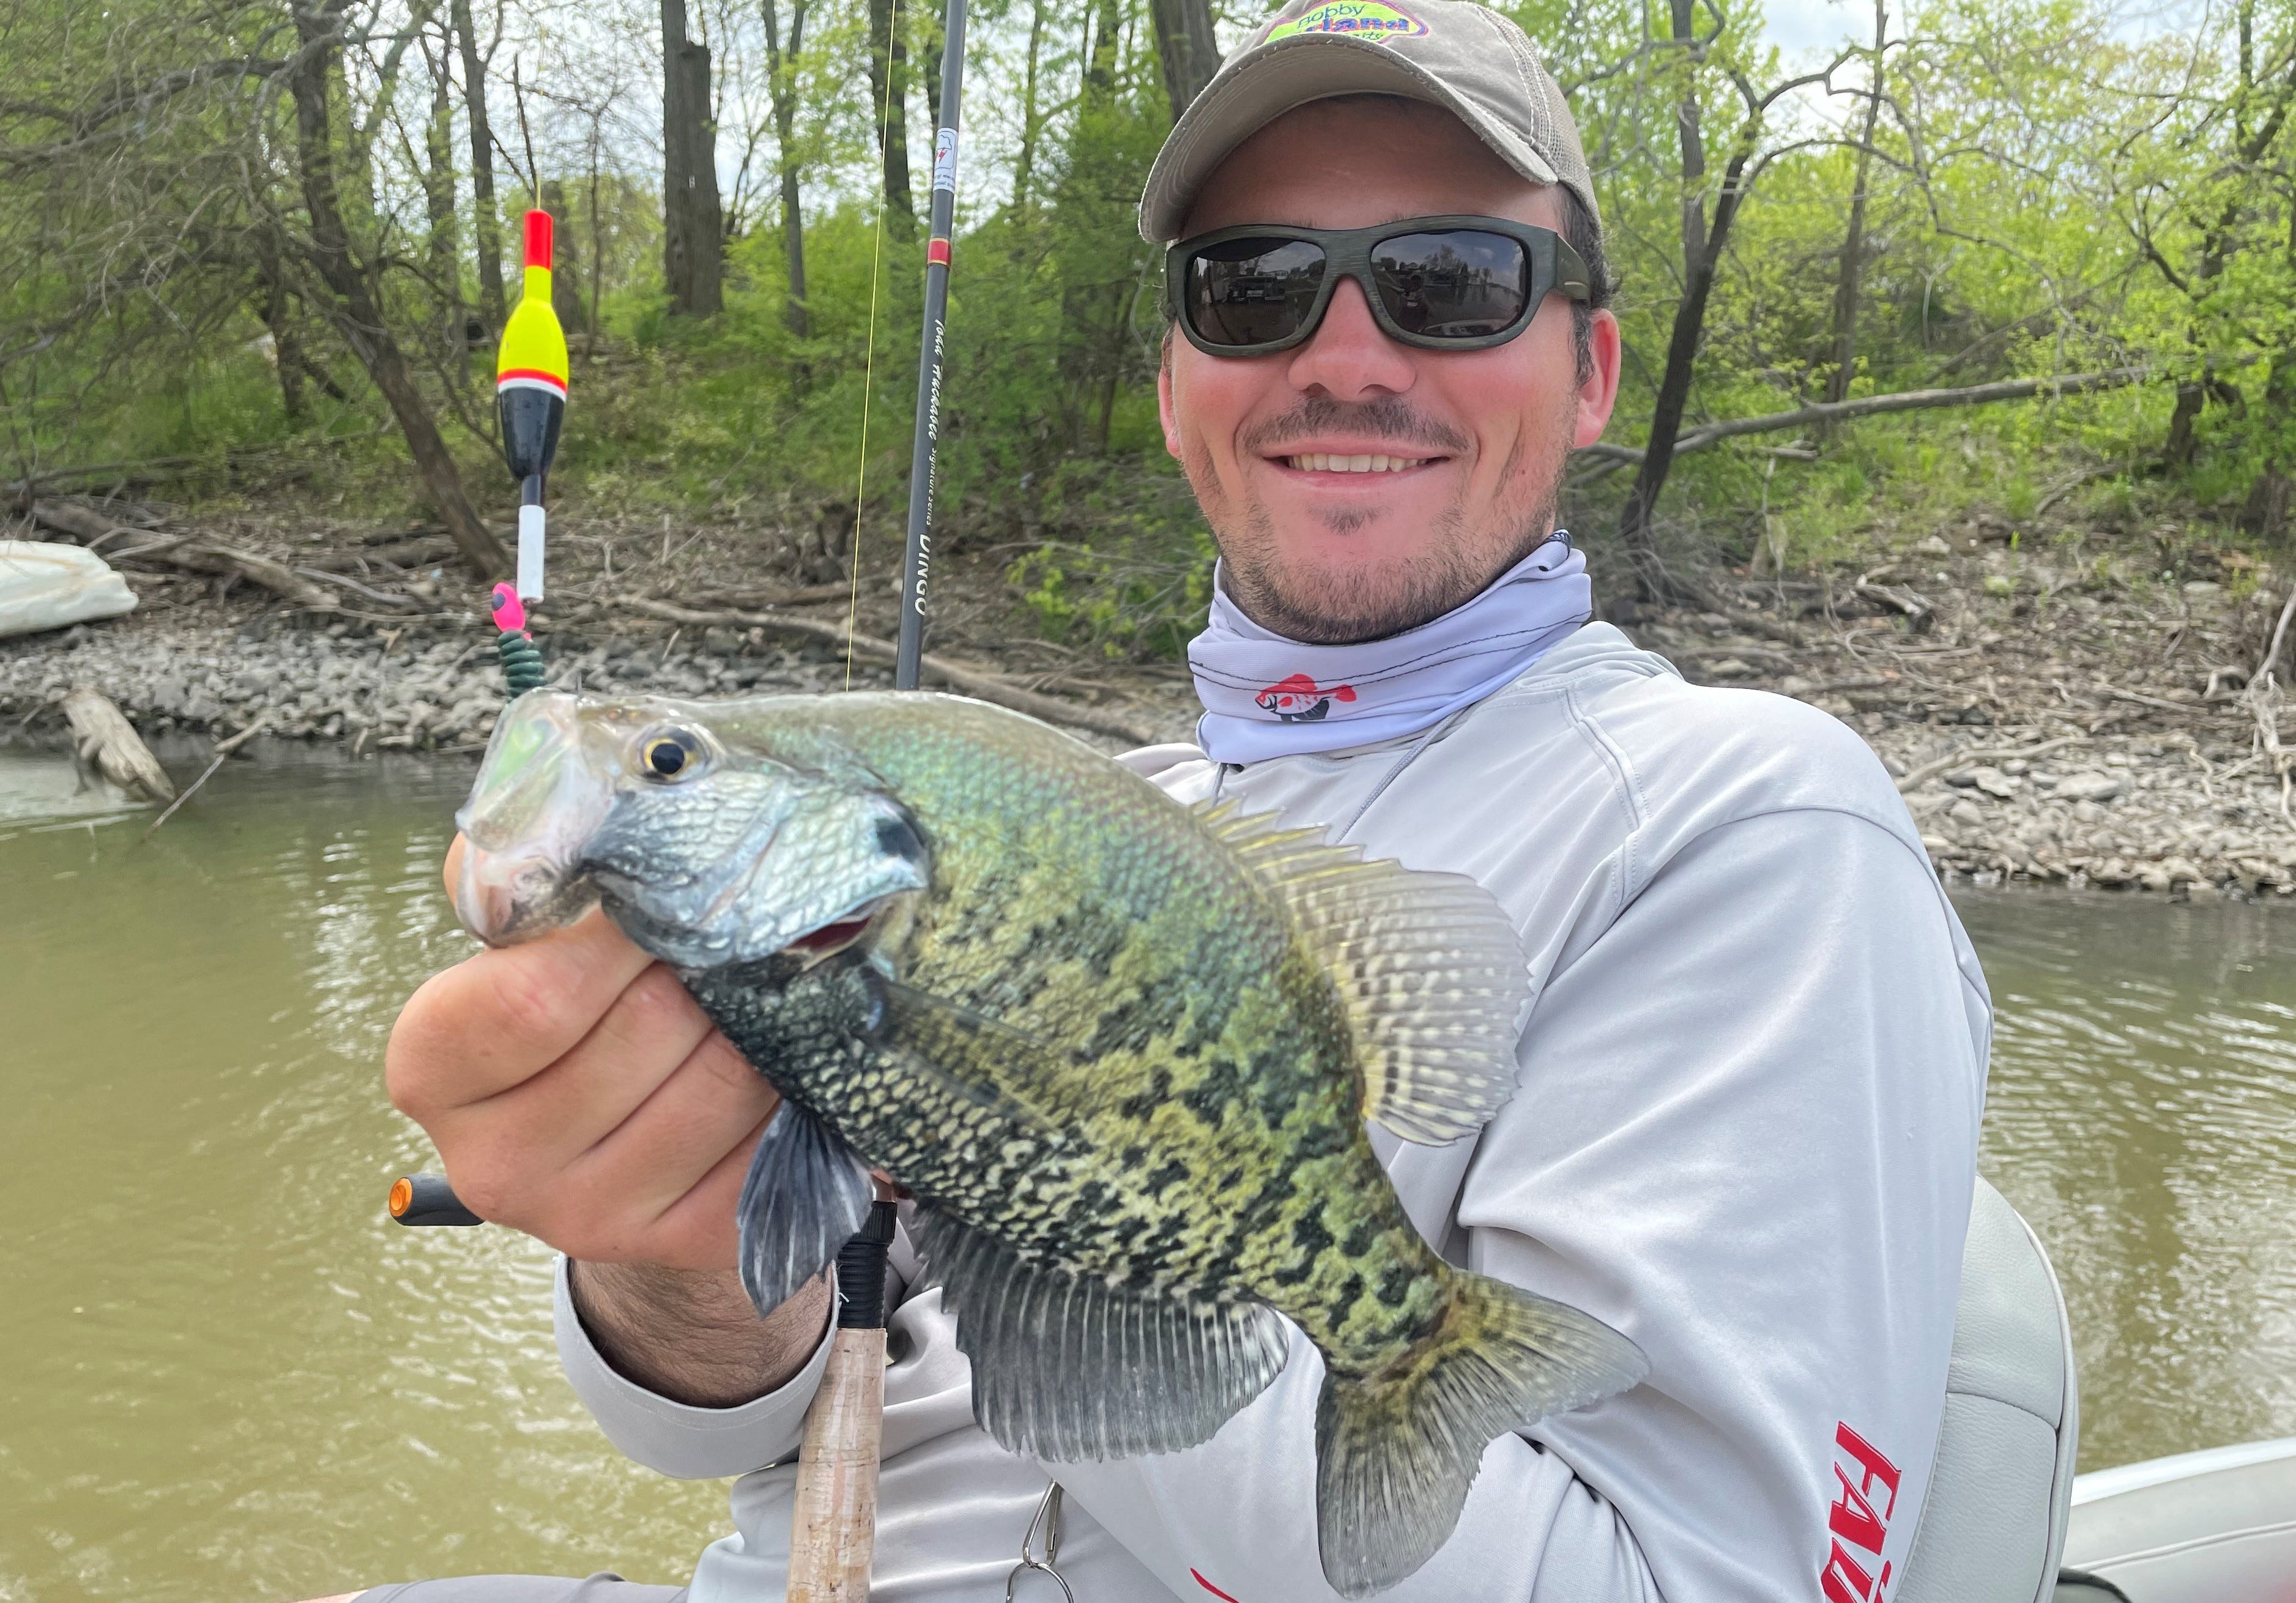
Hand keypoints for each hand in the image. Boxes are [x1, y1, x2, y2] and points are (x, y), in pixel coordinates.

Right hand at [386, 838, 778, 1270]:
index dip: (615, 936)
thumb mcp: (528, 926)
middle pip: (647, 1031)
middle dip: (708, 963)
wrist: (621, 1125)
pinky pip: (779, 1140)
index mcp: (434, 1072)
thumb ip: (530, 866)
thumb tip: (569, 814)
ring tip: (769, 982)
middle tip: (738, 927)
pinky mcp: (688, 1244)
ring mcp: (592, 1220)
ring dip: (767, 1016)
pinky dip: (802, 1083)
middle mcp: (498, 1166)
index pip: (532, 999)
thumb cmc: (572, 996)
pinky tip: (791, 1053)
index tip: (660, 892)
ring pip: (726, 1080)